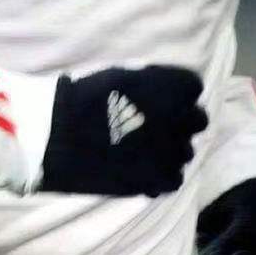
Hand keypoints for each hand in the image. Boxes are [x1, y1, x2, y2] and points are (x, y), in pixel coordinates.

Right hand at [40, 65, 206, 196]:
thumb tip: (163, 91)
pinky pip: (173, 179)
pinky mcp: (156, 180)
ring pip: (185, 152)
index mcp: (172, 88)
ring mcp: (170, 153)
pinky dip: (162, 175)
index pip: (192, 86)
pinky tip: (143, 170)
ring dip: (171, 149)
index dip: (176, 92)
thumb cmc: (84, 97)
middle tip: (158, 124)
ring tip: (146, 150)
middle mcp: (180, 119)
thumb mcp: (121, 74)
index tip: (161, 97)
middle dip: (182, 120)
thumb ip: (151, 82)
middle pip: (198, 120)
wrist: (58, 135)